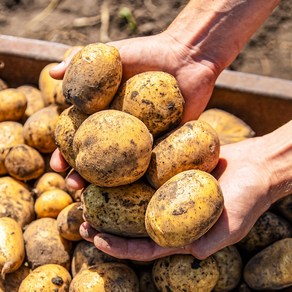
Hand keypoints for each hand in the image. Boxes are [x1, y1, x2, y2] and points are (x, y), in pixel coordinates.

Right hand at [50, 32, 219, 189]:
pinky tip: (132, 195)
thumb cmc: (149, 53)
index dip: (66, 152)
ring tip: (97, 198)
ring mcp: (145, 139)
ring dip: (109, 185)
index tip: (56, 164)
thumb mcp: (112, 55)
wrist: (188, 57)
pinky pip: (154, 165)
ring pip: (124, 168)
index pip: (81, 137)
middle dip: (84, 174)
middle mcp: (123, 130)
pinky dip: (143, 180)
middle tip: (73, 187)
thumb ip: (82, 62)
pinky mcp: (167, 144)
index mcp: (106, 113)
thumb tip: (51, 73)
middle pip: (100, 157)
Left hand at [78, 137, 272, 259]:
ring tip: (84, 191)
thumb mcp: (232, 227)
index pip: (142, 246)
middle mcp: (167, 211)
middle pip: (129, 222)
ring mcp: (166, 190)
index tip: (96, 240)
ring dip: (108, 196)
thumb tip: (190, 254)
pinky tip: (109, 166)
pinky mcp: (168, 168)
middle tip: (80, 218)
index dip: (118, 247)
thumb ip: (211, 242)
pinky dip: (126, 171)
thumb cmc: (248, 199)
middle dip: (104, 223)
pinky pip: (144, 171)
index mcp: (177, 232)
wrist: (256, 166)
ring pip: (131, 196)